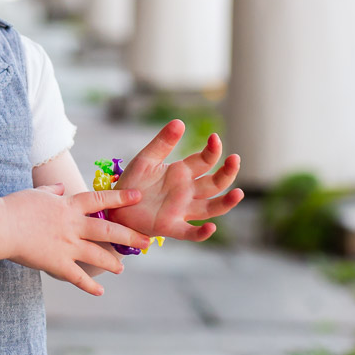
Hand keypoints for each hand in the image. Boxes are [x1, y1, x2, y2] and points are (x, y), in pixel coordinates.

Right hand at [1, 184, 153, 295]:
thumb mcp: (36, 193)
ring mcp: (67, 245)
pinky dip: (89, 286)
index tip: (137, 196)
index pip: (100, 199)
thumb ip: (52, 191)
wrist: (1, 225)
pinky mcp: (57, 263)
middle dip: (130, 236)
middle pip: (108, 230)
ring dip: (112, 262)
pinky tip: (100, 292)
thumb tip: (61, 187)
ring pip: (98, 255)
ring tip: (122, 268)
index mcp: (69, 205)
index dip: (121, 198)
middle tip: (147, 241)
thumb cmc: (15, 206)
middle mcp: (73, 225)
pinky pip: (78, 277)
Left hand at [109, 122, 243, 241]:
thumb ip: (162, 142)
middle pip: (215, 183)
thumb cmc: (133, 182)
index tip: (214, 138)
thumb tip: (180, 122)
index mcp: (182, 173)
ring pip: (211, 208)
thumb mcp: (146, 158)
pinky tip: (211, 227)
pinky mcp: (170, 227)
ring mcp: (181, 210)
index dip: (213, 150)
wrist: (116, 205)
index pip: (205, 161)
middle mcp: (187, 192)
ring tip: (238, 193)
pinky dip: (202, 233)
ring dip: (226, 202)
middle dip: (227, 172)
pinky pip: (190, 232)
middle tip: (235, 159)